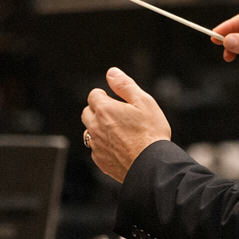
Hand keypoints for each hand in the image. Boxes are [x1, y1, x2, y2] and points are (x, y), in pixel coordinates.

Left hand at [82, 67, 172, 182]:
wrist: (151, 165)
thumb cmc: (151, 134)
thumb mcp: (144, 102)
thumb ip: (125, 85)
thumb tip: (112, 73)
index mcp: (105, 110)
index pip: (94, 95)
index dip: (106, 96)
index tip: (116, 102)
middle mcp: (95, 127)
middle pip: (87, 112)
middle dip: (98, 111)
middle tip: (117, 116)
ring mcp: (96, 145)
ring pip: (89, 131)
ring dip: (99, 129)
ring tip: (119, 133)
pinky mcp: (100, 160)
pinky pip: (95, 149)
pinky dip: (104, 146)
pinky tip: (120, 147)